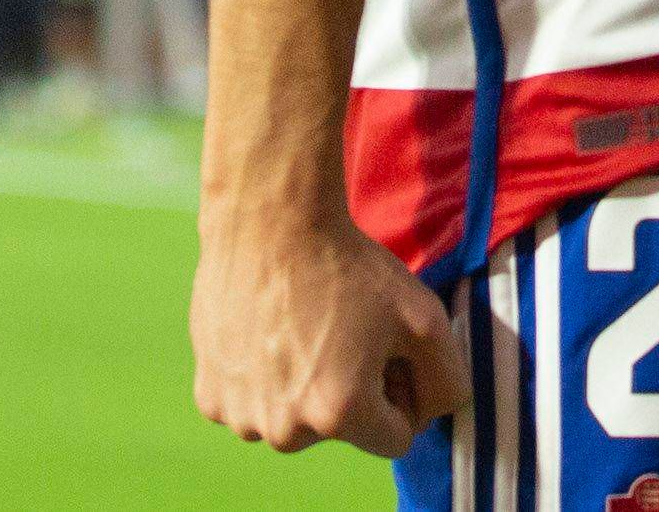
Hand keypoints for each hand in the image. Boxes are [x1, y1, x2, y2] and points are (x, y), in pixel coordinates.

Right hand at [191, 201, 467, 458]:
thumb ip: (449, 381)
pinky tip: (268, 332)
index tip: (388, 351)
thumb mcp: (426, 318)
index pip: (395, 437)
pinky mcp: (210, 395)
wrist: (269, 221)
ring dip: (303, 388)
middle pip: (341, 431)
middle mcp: (287, 429)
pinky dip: (263, 379)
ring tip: (303, 329)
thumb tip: (430, 413)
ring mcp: (242, 414)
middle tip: (343, 332)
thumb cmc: (348, 266)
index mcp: (340, 414)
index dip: (402, 392)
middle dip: (351, 392)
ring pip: (294, 420)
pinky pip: (253, 404)